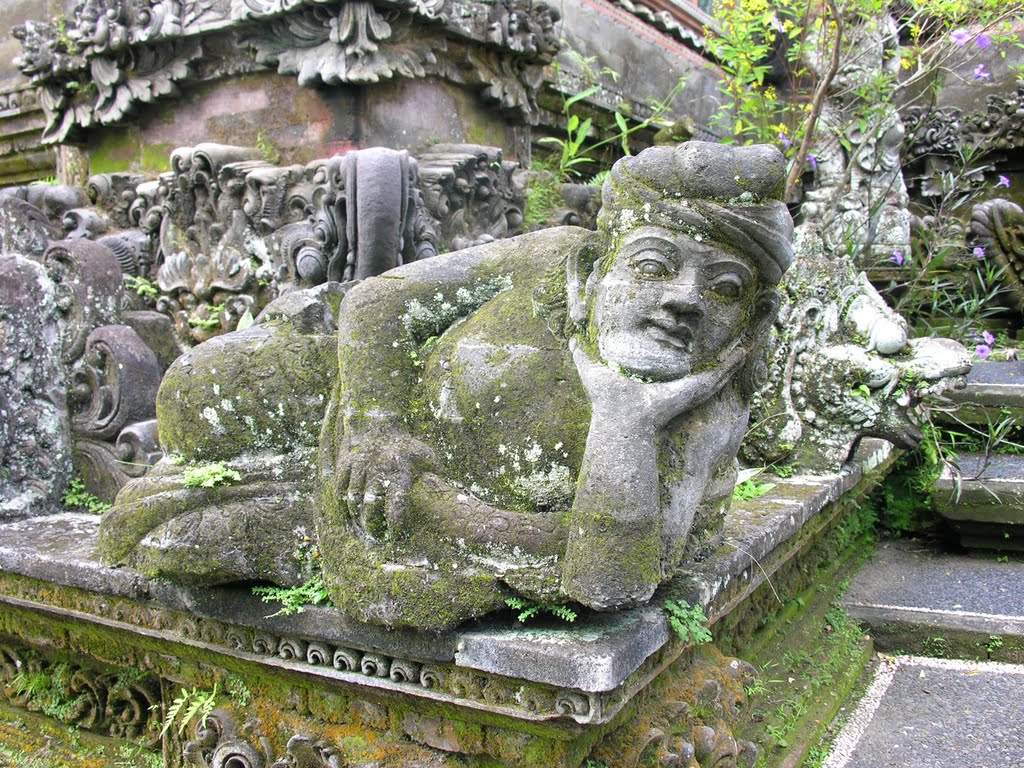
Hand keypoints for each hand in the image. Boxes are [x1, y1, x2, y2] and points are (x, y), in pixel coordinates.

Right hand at [335, 431, 437, 539]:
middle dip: (370, 524)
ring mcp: (359, 466)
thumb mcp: (423, 453)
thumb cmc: (403, 444)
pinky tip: (348, 516)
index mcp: (399, 468)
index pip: (397, 499)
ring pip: (353, 498)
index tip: (395, 532)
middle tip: (374, 536)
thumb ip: (434, 470)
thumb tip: (444, 485)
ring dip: (355, 517)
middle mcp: (377, 468)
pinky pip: (339, 489)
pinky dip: (342, 504)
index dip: (395, 519)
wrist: (376, 422)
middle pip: (370, 504)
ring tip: (361, 530)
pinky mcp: (345, 464)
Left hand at [570, 337, 746, 430]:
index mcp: (662, 380)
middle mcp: (681, 384)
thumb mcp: (593, 369)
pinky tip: (750, 345)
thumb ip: (582, 354)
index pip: (683, 362)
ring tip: (755, 336)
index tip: (704, 331)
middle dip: (726, 351)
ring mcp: (694, 387)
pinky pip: (724, 372)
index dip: (694, 347)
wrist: (622, 420)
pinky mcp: (700, 388)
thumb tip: (571, 338)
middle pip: (709, 364)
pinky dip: (738, 358)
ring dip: (739, 352)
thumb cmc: (608, 401)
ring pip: (723, 368)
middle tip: (744, 332)